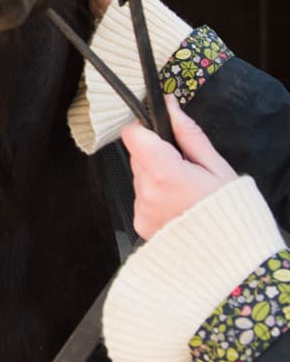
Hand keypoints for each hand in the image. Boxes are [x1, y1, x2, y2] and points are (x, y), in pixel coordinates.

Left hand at [121, 98, 235, 237]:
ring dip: (156, 178)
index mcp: (165, 174)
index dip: (143, 128)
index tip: (158, 131)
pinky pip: (142, 199)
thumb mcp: (216, 166)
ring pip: (140, 178)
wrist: (230, 253)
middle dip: (156, 155)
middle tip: (184, 168)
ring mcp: (142, 211)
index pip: (132, 135)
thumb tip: (170, 107)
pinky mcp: (141, 224)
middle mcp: (148, 193)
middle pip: (137, 156)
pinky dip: (156, 198)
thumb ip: (188, 134)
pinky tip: (178, 206)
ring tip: (184, 192)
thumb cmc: (229, 212)